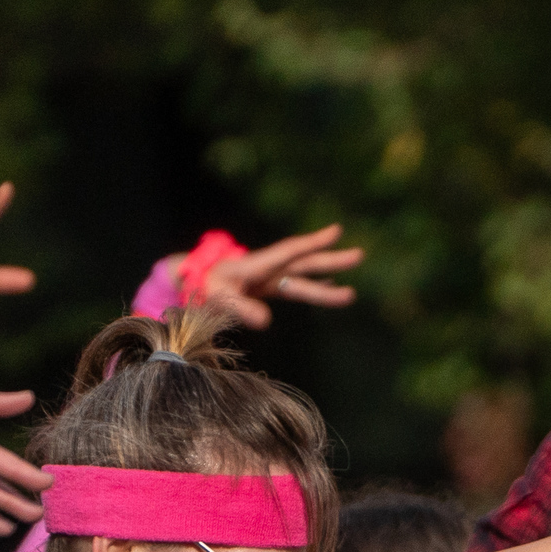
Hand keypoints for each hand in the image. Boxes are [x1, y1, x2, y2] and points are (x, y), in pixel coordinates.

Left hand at [199, 225, 367, 325]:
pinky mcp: (266, 288)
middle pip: (304, 264)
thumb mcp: (217, 299)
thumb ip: (240, 308)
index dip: (312, 243)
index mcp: (255, 265)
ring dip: (327, 282)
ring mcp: (267, 279)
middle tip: (360, 255)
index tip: (336, 231)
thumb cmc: (202, 288)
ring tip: (352, 291)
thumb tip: (266, 320)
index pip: (289, 252)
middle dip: (331, 260)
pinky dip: (313, 287)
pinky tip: (330, 288)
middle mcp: (266, 270)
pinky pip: (294, 287)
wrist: (190, 283)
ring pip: (303, 278)